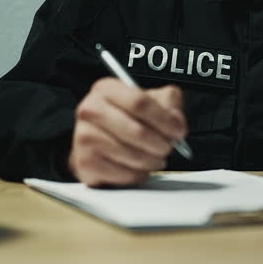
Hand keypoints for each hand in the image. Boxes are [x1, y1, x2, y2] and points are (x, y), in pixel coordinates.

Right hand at [69, 77, 186, 186]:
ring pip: (132, 155)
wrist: (98, 142)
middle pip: (137, 131)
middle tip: (168, 148)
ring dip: (151, 161)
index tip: (178, 131)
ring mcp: (84, 137)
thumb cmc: (128, 119)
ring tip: (155, 158)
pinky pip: (123, 174)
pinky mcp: (85, 163)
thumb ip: (169, 103)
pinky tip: (138, 167)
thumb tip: (176, 123)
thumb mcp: (152, 101)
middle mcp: (90, 110)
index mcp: (106, 89)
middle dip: (161, 144)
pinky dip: (138, 174)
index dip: (165, 120)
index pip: (139, 102)